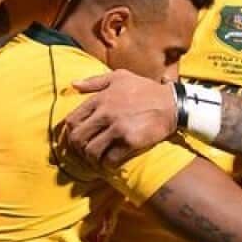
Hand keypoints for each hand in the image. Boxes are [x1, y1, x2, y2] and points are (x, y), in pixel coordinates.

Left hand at [63, 71, 177, 166]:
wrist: (171, 104)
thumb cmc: (145, 89)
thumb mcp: (119, 77)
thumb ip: (94, 81)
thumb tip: (73, 84)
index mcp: (100, 99)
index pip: (72, 120)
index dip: (70, 132)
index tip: (77, 138)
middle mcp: (106, 113)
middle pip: (78, 138)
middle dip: (77, 149)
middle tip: (84, 152)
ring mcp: (118, 128)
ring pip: (91, 151)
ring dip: (92, 159)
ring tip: (97, 160)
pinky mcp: (130, 141)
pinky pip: (110, 159)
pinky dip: (108, 164)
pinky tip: (110, 163)